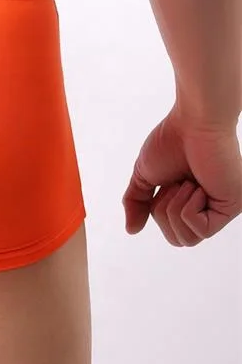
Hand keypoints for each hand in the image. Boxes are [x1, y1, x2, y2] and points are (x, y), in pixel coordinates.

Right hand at [123, 105, 241, 245]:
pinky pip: (201, 229)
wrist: (193, 122)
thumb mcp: (144, 177)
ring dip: (175, 209)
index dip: (158, 213)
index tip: (166, 184)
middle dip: (164, 214)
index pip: (173, 233)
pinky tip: (195, 186)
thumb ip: (136, 203)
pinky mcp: (232, 206)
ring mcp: (223, 208)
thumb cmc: (172, 141)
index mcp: (192, 202)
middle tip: (174, 185)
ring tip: (186, 183)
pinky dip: (187, 208)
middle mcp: (211, 208)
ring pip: (188, 239)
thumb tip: (131, 230)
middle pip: (179, 240)